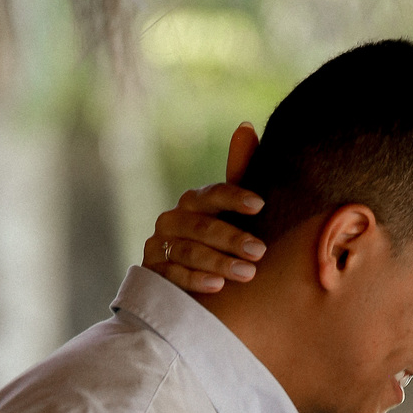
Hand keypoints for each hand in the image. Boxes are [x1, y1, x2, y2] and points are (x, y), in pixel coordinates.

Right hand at [141, 122, 267, 294]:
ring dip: (218, 262)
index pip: (214, 194)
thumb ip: (238, 173)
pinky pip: (172, 275)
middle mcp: (173, 219)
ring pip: (188, 251)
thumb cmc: (220, 241)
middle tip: (260, 251)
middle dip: (232, 238)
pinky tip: (218, 286)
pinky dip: (195, 280)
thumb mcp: (231, 211)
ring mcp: (159, 245)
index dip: (235, 198)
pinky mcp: (152, 271)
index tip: (259, 206)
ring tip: (247, 273)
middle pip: (202, 226)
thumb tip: (245, 125)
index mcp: (194, 201)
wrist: (189, 281)